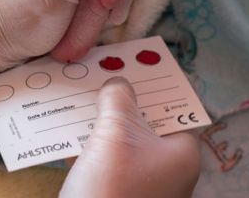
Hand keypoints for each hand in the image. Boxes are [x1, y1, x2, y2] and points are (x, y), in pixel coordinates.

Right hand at [60, 78, 199, 197]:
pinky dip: (90, 145)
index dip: (153, 82)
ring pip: (122, 140)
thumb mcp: (114, 134)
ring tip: (78, 95)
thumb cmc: (112, 188)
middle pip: (144, 121)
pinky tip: (67, 129)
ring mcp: (143, 184)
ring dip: (100, 120)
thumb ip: (117, 98)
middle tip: (100, 74)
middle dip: (120, 99)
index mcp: (181, 152)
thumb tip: (117, 83)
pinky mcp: (118, 194)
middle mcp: (167, 169)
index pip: (174, 106)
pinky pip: (106, 161)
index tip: (133, 62)